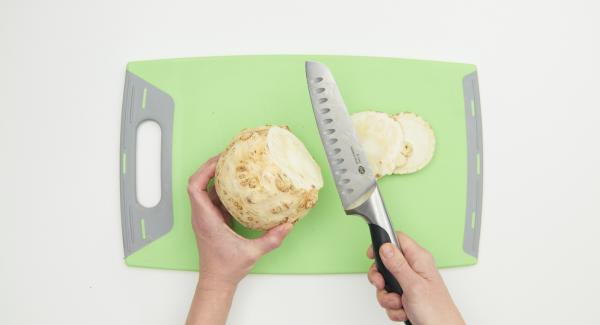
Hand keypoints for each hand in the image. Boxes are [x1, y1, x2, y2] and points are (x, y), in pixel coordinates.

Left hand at [187, 154, 292, 288]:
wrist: (216, 281)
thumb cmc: (226, 269)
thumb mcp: (252, 253)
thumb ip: (271, 239)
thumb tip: (287, 225)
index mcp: (206, 219)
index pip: (195, 187)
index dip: (204, 170)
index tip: (220, 160)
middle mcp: (202, 216)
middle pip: (198, 183)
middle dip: (211, 167)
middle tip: (229, 156)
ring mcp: (206, 217)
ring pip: (206, 190)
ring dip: (217, 177)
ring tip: (234, 166)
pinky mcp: (212, 220)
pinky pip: (214, 199)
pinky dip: (223, 189)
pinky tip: (238, 186)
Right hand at [366, 231, 464, 324]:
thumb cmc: (436, 311)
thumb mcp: (413, 285)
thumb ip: (397, 265)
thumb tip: (385, 247)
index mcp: (419, 259)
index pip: (397, 239)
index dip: (382, 244)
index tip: (372, 255)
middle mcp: (414, 269)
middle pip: (386, 263)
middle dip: (381, 279)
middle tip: (384, 286)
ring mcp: (410, 284)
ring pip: (386, 284)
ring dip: (388, 298)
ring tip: (399, 303)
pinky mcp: (406, 297)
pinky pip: (390, 298)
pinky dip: (393, 308)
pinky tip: (403, 311)